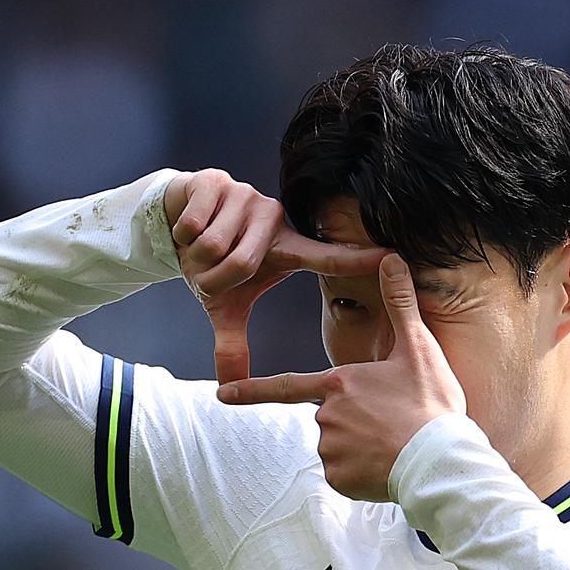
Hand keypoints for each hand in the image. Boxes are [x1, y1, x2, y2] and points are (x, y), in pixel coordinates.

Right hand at [164, 169, 387, 382]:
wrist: (175, 222)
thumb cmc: (212, 264)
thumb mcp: (224, 305)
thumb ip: (232, 343)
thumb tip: (230, 387)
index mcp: (287, 249)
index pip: (327, 257)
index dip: (358, 258)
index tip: (394, 256)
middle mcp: (275, 219)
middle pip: (243, 263)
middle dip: (215, 276)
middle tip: (209, 272)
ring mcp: (248, 197)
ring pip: (215, 245)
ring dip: (196, 257)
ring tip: (199, 249)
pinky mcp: (218, 182)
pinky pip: (196, 224)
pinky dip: (182, 235)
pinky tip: (186, 230)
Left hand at [216, 254, 467, 501]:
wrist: (440, 461)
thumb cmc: (430, 404)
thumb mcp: (418, 348)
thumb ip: (399, 303)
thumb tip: (390, 257)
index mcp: (338, 383)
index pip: (285, 386)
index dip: (250, 390)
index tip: (222, 396)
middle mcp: (326, 416)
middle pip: (331, 417)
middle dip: (355, 421)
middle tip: (392, 422)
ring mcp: (330, 450)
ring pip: (339, 446)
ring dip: (360, 447)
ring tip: (394, 443)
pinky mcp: (340, 479)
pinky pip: (345, 473)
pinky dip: (362, 472)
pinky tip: (386, 465)